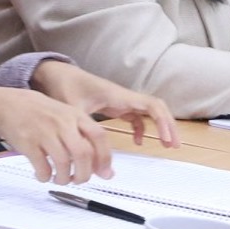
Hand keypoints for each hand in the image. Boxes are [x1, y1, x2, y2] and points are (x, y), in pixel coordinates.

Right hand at [0, 85, 115, 184]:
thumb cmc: (39, 112)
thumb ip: (84, 139)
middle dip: (84, 174)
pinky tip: (43, 175)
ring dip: (64, 178)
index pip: (99, 136)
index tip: (105, 173)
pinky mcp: (28, 143)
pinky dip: (45, 177)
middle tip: (79, 180)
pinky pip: (42, 167)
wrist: (5, 104)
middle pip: (83, 154)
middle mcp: (62, 123)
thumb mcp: (65, 116)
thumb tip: (106, 171)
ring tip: (60, 179)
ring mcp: (45, 132)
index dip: (105, 158)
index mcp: (75, 115)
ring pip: (63, 163)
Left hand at [28, 59, 177, 150]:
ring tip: (166, 145)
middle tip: (174, 145)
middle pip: (156, 107)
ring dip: (159, 126)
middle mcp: (123, 97)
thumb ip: (83, 130)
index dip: (163, 122)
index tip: (166, 140)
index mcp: (118, 96)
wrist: (55, 74)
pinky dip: (141, 128)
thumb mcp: (73, 109)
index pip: (151, 105)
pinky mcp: (115, 105)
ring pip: (148, 112)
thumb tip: (91, 154)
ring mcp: (120, 101)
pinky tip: (138, 142)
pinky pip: (136, 116)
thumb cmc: (64, 87)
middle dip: (168, 125)